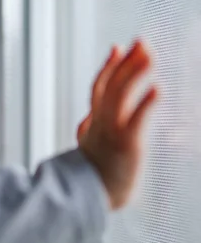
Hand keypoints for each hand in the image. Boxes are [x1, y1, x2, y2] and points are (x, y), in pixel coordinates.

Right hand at [77, 40, 158, 209]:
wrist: (90, 201)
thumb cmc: (92, 178)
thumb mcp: (86, 150)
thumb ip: (86, 131)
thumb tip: (85, 121)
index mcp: (93, 124)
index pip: (99, 88)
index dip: (108, 67)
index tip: (117, 49)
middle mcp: (100, 123)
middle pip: (111, 84)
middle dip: (126, 62)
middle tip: (141, 41)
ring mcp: (112, 132)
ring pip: (120, 95)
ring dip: (135, 73)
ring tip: (149, 55)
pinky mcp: (127, 146)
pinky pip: (136, 121)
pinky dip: (146, 104)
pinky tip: (157, 89)